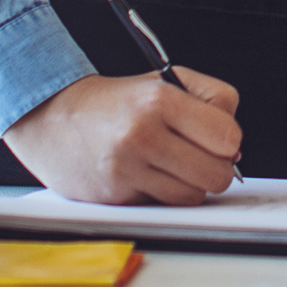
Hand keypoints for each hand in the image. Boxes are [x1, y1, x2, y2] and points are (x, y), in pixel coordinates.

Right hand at [3, 69, 241, 204]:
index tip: (219, 137)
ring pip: (192, 197)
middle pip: (216, 174)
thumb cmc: (115, 101)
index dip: (229, 140)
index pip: (227, 136)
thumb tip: (235, 148)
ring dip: (190, 185)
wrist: (52, 116)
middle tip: (201, 156)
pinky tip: (147, 174)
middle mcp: (142, 134)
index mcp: (159, 100)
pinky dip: (163, 196)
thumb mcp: (164, 79)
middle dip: (216, 168)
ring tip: (173, 165)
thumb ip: (210, 101)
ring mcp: (127, 169)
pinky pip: (163, 207)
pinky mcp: (115, 197)